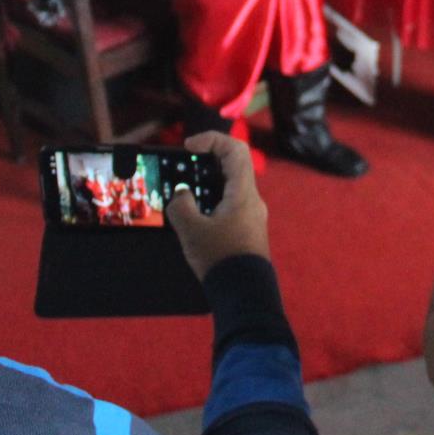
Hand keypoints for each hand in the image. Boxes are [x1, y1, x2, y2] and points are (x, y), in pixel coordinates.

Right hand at [166, 132, 268, 281]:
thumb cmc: (221, 258)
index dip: (212, 139)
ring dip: (207, 186)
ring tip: (183, 197)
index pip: (234, 149)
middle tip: (183, 170)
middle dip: (206, 163)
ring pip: (230, 188)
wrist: (244, 295)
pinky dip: (211, 204)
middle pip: (233, 167)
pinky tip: (193, 219)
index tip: (189, 146)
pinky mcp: (247, 232)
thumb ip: (181, 206)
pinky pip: (230, 206)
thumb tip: (182, 195)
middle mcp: (252, 200)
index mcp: (243, 192)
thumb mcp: (192, 230)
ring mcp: (252, 216)